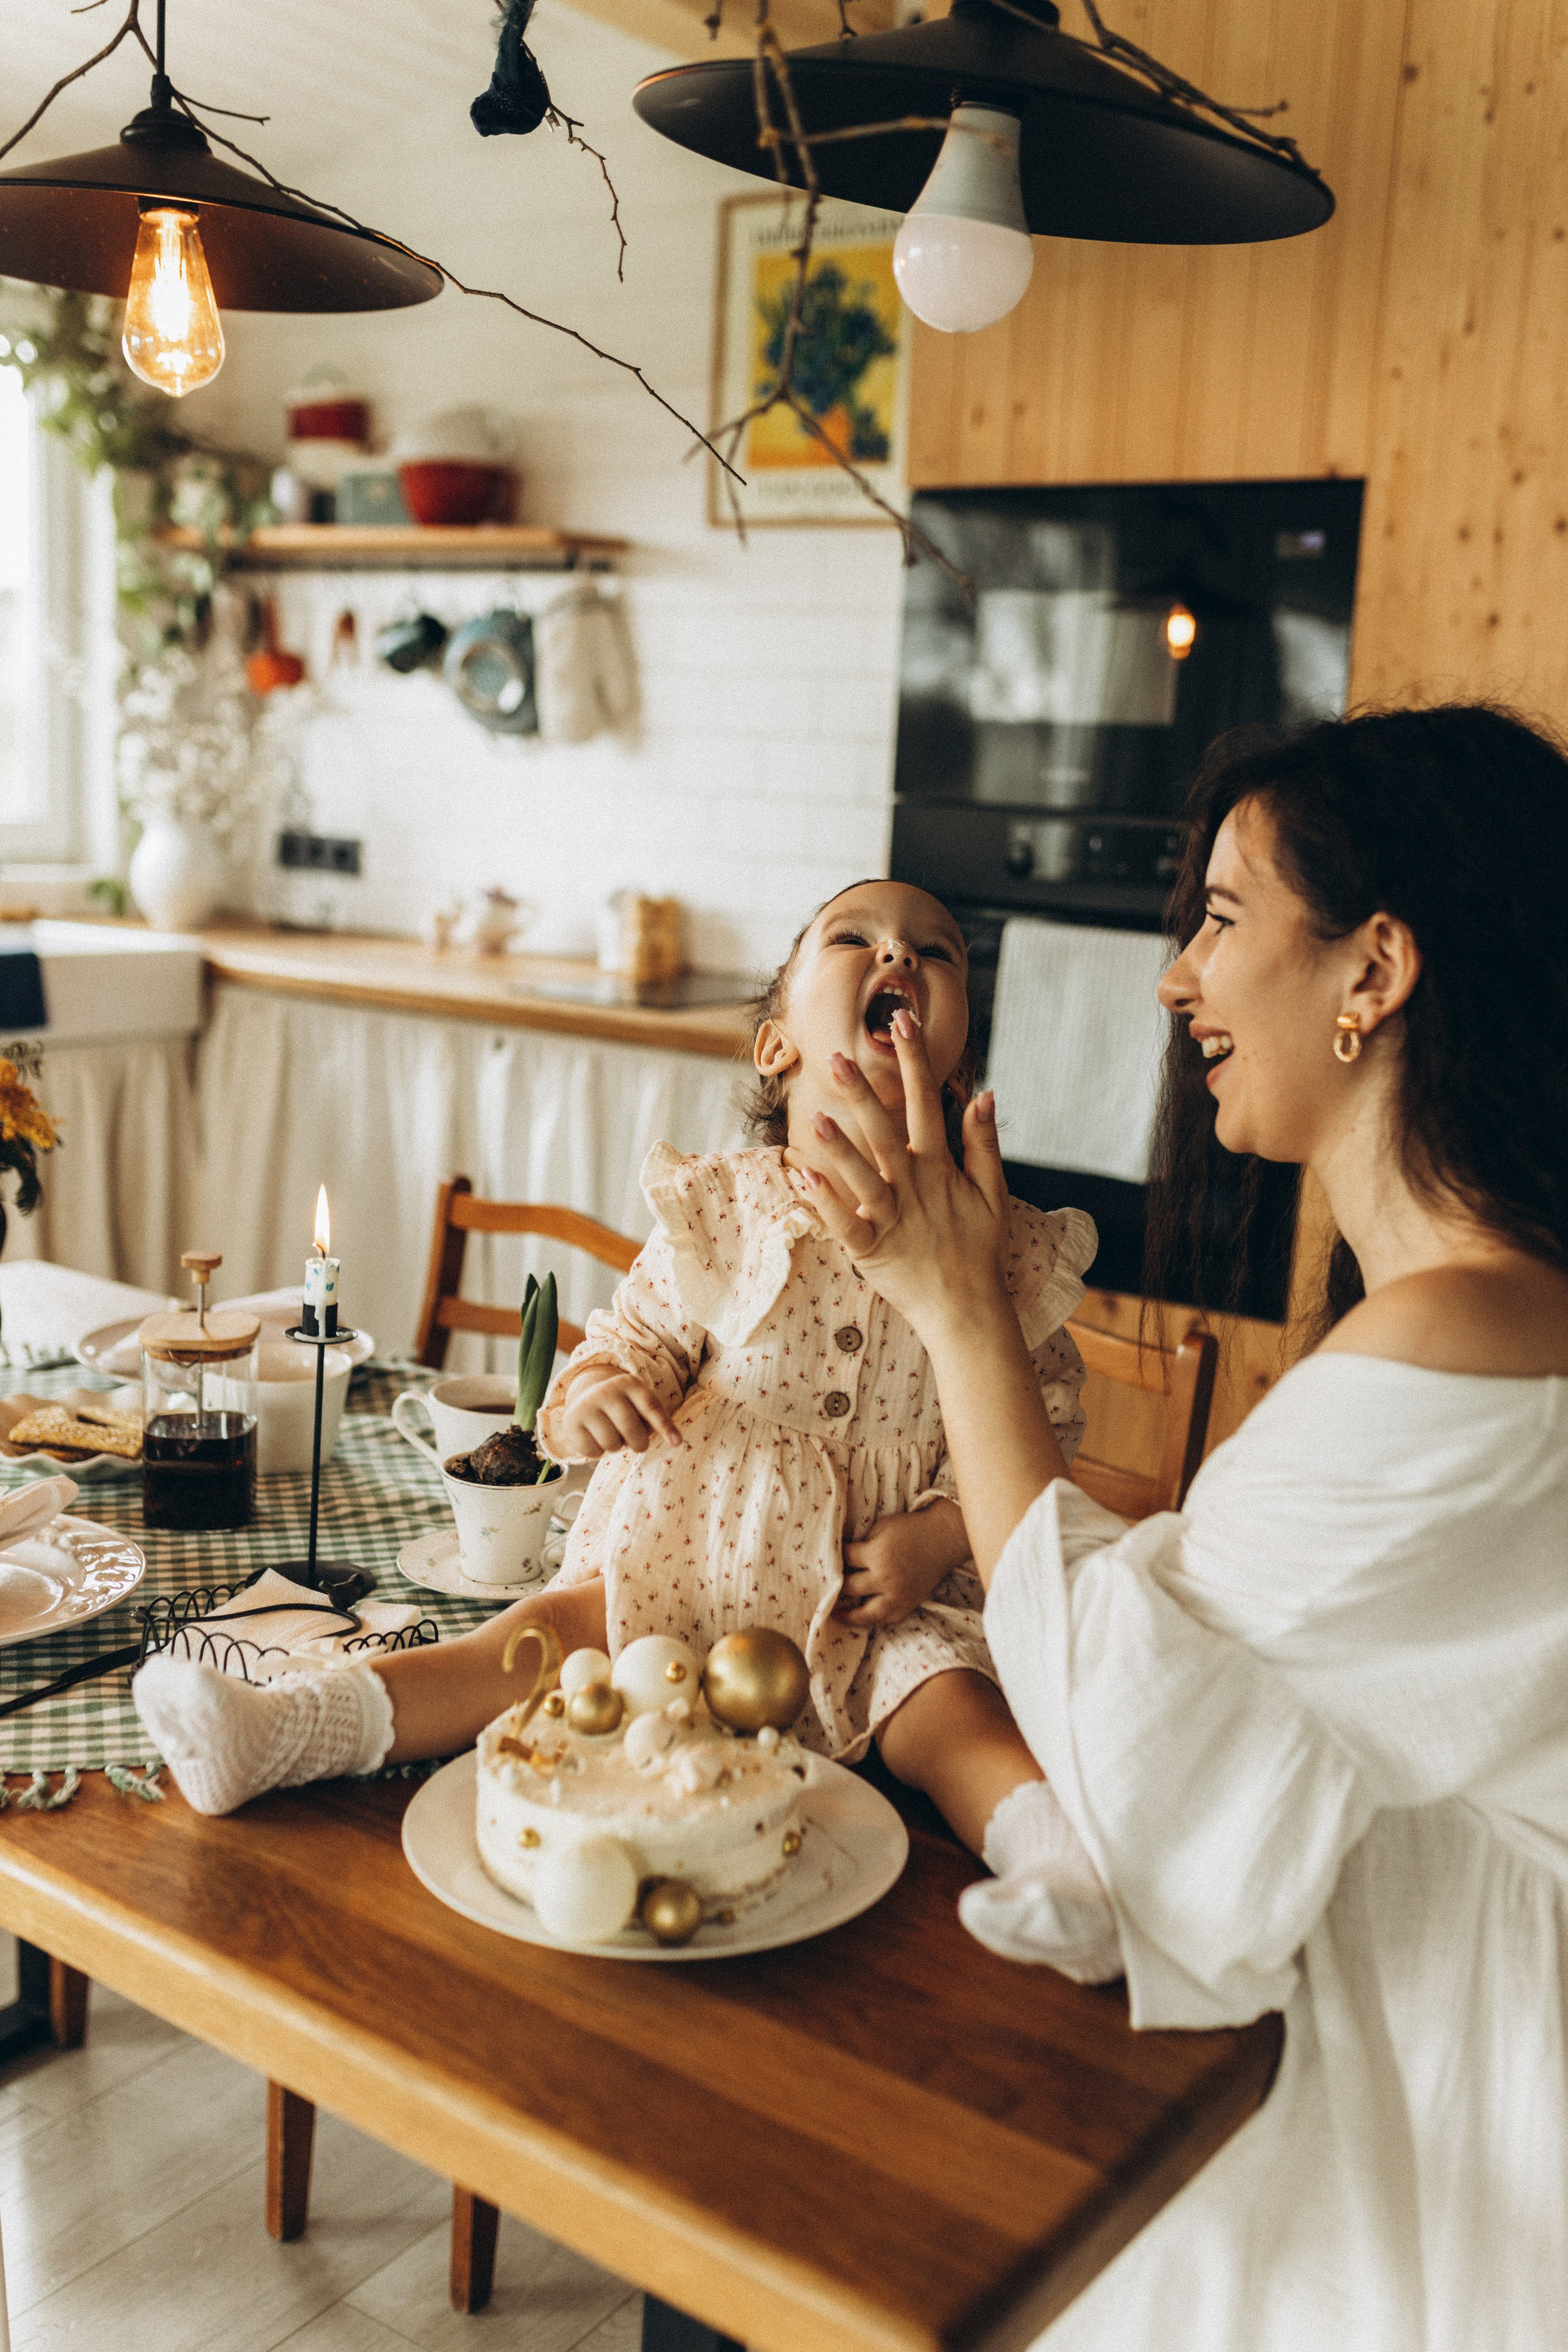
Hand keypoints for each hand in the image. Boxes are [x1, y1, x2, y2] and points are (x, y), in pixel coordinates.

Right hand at [551, 1367, 682, 1459]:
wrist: (587, 1396)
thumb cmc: (625, 1406)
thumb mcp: (641, 1404)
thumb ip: (657, 1419)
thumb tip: (676, 1441)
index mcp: (629, 1384)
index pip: (650, 1406)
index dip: (664, 1426)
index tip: (676, 1443)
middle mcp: (606, 1391)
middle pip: (631, 1430)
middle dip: (639, 1444)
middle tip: (638, 1444)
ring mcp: (586, 1406)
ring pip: (611, 1444)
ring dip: (617, 1447)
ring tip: (614, 1435)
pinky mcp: (571, 1423)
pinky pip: (593, 1452)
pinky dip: (599, 1452)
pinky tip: (597, 1438)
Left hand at [790, 1009, 1011, 1342]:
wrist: (967, 1310)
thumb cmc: (980, 1249)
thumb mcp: (992, 1192)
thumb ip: (983, 1142)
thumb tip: (984, 1093)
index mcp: (940, 1168)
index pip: (926, 1103)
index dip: (914, 1061)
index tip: (902, 1022)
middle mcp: (913, 1187)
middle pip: (884, 1132)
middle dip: (863, 1093)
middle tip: (838, 1057)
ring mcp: (890, 1218)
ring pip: (861, 1176)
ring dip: (838, 1146)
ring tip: (815, 1115)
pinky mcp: (869, 1249)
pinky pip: (843, 1222)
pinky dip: (824, 1200)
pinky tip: (802, 1175)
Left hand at [836, 1503, 969, 1629]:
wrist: (942, 1538)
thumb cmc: (910, 1528)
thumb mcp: (881, 1527)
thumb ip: (863, 1543)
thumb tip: (844, 1556)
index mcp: (876, 1555)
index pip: (845, 1559)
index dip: (834, 1557)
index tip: (826, 1559)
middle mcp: (885, 1578)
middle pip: (850, 1589)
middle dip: (835, 1587)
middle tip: (823, 1588)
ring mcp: (898, 1594)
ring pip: (867, 1614)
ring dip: (849, 1616)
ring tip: (835, 1615)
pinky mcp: (909, 1603)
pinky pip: (889, 1619)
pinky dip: (875, 1621)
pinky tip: (864, 1619)